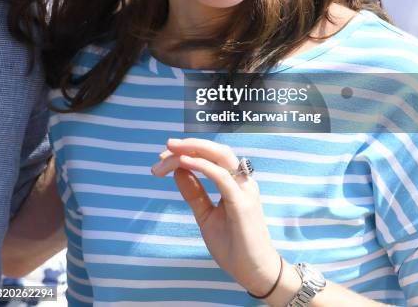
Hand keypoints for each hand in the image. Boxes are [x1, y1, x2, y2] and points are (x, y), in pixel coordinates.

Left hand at [151, 137, 280, 295]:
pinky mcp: (242, 203)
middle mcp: (241, 180)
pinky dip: (202, 166)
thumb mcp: (206, 216)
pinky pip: (221, 177)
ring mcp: (243, 190)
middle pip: (216, 150)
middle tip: (166, 146)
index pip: (211, 157)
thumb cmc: (233, 245)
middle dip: (190, 144)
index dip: (188, 152)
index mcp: (234, 182)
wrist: (254, 273)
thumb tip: (177, 171)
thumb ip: (194, 193)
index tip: (163, 159)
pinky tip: (185, 163)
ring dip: (195, 149)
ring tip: (172, 150)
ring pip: (221, 156)